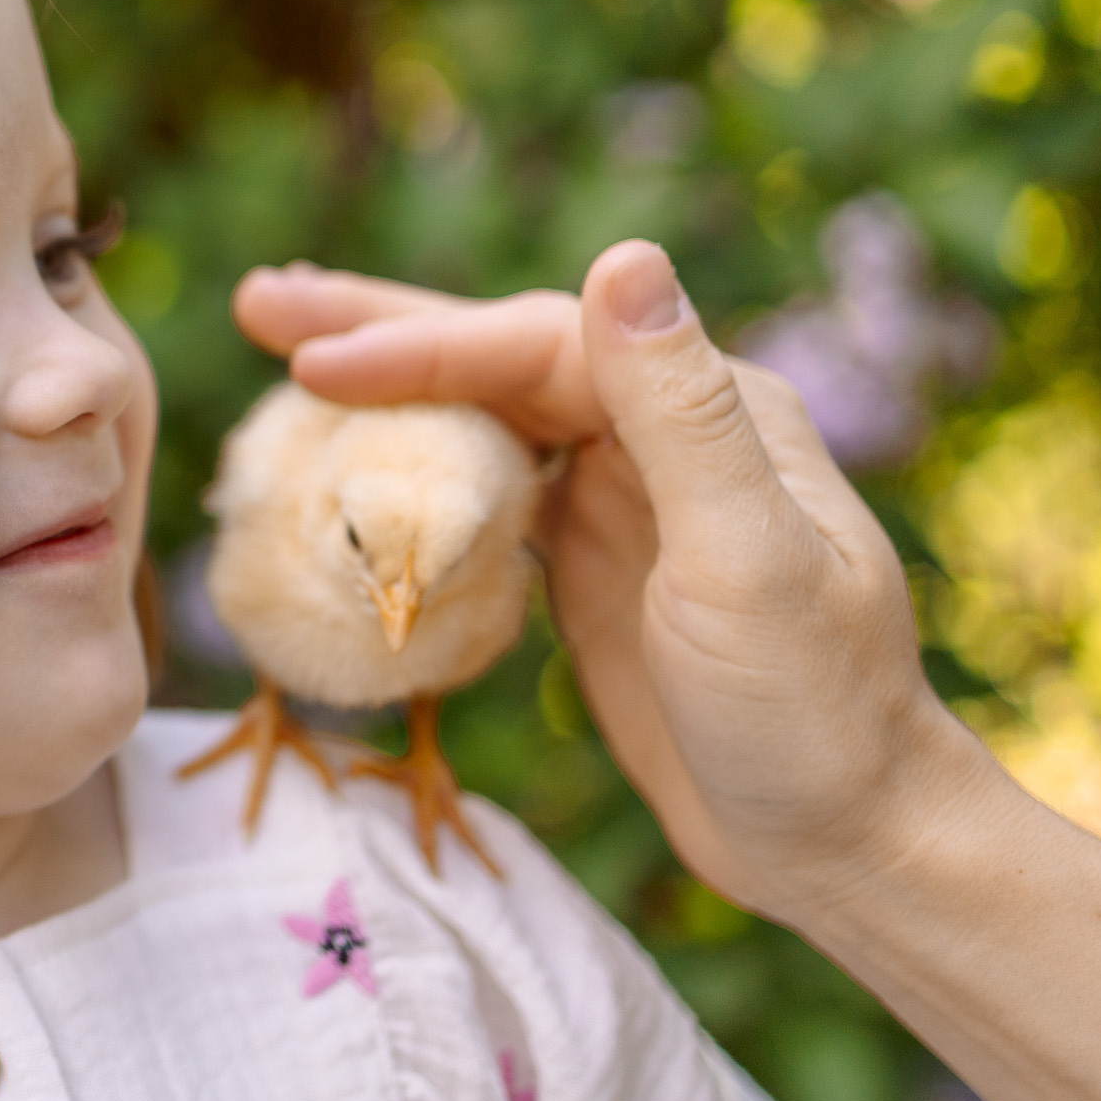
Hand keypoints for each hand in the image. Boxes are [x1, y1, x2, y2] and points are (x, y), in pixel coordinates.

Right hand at [233, 241, 995, 923]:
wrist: (841, 843)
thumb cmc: (809, 712)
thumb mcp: (745, 562)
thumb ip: (681, 413)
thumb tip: (622, 257)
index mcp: (708, 410)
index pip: (540, 344)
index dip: (420, 344)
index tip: (310, 362)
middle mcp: (658, 433)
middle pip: (495, 356)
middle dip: (375, 328)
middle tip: (259, 300)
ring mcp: (617, 498)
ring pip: (478, 414)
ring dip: (381, 388)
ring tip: (282, 362)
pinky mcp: (583, 564)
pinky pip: (477, 490)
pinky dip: (407, 467)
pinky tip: (347, 463)